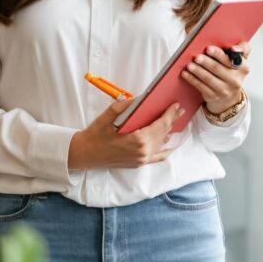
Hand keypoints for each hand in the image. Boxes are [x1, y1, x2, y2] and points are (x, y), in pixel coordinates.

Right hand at [67, 100, 183, 169]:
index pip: (161, 124)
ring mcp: (141, 159)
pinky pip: (158, 157)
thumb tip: (142, 98)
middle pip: (163, 132)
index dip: (170, 114)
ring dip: (168, 131)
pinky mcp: (138, 163)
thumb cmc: (95, 134)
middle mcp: (143, 151)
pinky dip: (165, 150)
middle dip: (172, 120)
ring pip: (161, 142)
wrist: (83, 153)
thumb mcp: (109, 115)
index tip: (176, 105)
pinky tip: (170, 143)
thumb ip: (127, 106)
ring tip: (174, 120)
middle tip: (179, 110)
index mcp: (138, 139)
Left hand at [181, 41, 251, 113]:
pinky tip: (186, 73)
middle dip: (206, 62)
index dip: (219, 54)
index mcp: (243, 68)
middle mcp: (235, 80)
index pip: (231, 60)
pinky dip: (192, 79)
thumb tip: (235, 47)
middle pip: (218, 69)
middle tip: (197, 56)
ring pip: (208, 78)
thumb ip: (242, 50)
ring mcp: (224, 90)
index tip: (208, 48)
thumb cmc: (231, 72)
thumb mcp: (241, 61)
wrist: (229, 96)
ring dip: (197, 71)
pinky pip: (201, 87)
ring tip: (190, 64)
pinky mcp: (213, 96)